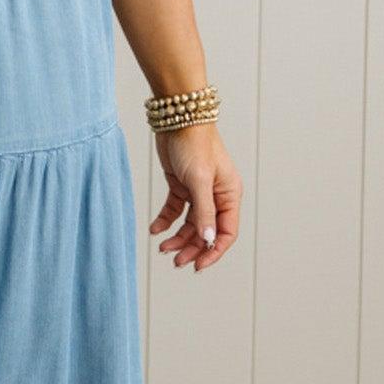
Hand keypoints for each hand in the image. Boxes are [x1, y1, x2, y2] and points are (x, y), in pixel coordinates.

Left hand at [149, 120, 241, 270]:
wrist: (176, 117)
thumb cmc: (194, 144)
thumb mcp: (199, 181)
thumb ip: (203, 211)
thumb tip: (208, 238)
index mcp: (229, 195)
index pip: (226, 232)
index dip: (213, 251)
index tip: (197, 265)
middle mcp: (216, 195)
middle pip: (206, 231)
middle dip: (192, 248)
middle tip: (175, 262)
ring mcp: (198, 191)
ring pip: (190, 224)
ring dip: (177, 238)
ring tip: (162, 248)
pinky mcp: (181, 185)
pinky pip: (175, 210)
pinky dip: (165, 221)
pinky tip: (155, 229)